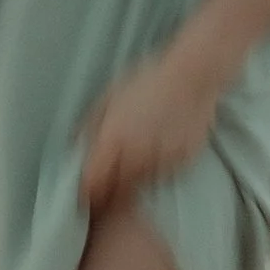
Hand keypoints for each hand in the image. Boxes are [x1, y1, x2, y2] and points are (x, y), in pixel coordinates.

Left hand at [79, 43, 219, 216]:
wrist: (192, 77)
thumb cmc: (147, 81)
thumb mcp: (109, 97)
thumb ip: (90, 127)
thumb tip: (77, 148)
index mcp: (113, 138)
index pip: (93, 183)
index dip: (87, 191)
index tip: (84, 193)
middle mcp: (136, 155)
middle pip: (116, 191)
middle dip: (108, 192)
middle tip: (106, 185)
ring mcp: (161, 161)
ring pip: (139, 185)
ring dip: (132, 181)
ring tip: (133, 163)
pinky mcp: (182, 162)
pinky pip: (162, 175)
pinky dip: (155, 171)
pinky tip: (156, 152)